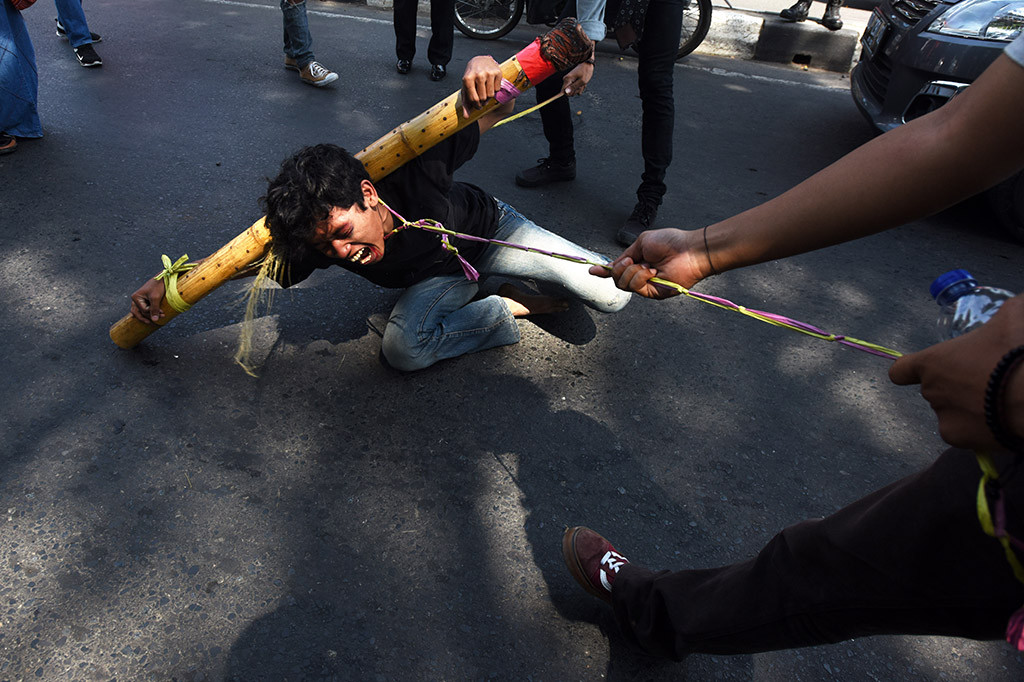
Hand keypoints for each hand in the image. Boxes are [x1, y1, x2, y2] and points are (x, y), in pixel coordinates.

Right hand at [130, 278, 166, 324]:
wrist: (162, 279)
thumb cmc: (158, 287)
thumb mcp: (156, 298)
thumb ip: (154, 309)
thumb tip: (154, 321)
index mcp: (136, 297)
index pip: (143, 310)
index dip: (152, 312)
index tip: (162, 313)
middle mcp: (135, 299)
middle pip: (139, 312)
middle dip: (149, 317)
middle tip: (159, 320)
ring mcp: (139, 300)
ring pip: (140, 312)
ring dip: (147, 316)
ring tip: (154, 321)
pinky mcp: (144, 300)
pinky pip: (143, 309)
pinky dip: (148, 313)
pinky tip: (151, 317)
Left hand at [460, 56, 502, 116]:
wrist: (481, 61)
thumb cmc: (472, 77)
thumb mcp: (466, 88)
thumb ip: (465, 103)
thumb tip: (466, 117)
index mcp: (468, 78)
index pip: (474, 99)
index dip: (476, 106)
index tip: (478, 106)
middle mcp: (478, 75)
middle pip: (483, 98)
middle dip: (483, 101)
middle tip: (482, 99)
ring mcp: (489, 73)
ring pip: (491, 95)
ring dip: (489, 97)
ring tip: (486, 92)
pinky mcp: (498, 72)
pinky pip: (497, 89)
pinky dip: (495, 90)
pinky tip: (491, 84)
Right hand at [561, 62, 593, 96]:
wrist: (587, 64)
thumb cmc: (585, 71)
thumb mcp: (582, 81)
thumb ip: (574, 87)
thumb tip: (566, 92)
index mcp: (567, 79)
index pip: (563, 92)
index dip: (570, 93)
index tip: (577, 89)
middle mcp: (566, 80)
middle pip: (568, 92)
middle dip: (576, 91)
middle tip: (581, 85)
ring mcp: (568, 81)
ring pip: (572, 91)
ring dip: (579, 89)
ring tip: (583, 83)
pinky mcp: (571, 82)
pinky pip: (574, 89)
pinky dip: (579, 87)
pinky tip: (582, 83)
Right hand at [588, 228, 709, 298]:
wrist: (688, 250)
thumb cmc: (670, 242)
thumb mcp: (641, 242)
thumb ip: (625, 254)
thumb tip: (611, 265)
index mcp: (638, 262)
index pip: (617, 270)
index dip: (604, 271)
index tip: (592, 270)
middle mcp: (640, 275)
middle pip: (616, 279)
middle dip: (619, 269)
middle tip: (631, 261)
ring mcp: (646, 285)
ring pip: (623, 284)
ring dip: (632, 272)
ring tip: (647, 265)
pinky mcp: (653, 293)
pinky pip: (635, 287)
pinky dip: (640, 277)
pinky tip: (652, 271)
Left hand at [889, 294, 1023, 451]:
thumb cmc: (1017, 350)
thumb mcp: (1013, 316)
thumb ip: (1001, 316)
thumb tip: (1011, 313)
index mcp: (933, 362)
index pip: (901, 371)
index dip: (909, 372)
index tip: (919, 372)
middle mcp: (932, 392)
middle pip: (936, 390)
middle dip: (957, 386)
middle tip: (988, 380)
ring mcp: (945, 419)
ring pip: (953, 412)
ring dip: (970, 407)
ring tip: (1000, 400)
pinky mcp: (961, 441)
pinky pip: (968, 433)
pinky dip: (981, 429)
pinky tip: (1002, 419)